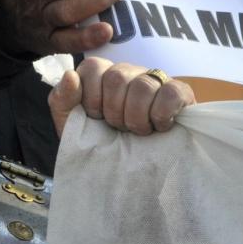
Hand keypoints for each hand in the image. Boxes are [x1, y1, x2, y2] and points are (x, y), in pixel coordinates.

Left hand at [48, 56, 195, 136]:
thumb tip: (71, 75)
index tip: (97, 119)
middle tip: (119, 130)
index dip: (92, 98)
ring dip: (137, 117)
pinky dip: (161, 114)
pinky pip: (170, 92)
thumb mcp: (70, 126)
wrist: (126, 176)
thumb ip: (62, 99)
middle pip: (118, 77)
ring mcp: (155, 80)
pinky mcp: (180, 92)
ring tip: (139, 133)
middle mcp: (128, 72)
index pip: (93, 67)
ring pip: (143, 85)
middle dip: (114, 112)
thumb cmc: (98, 146)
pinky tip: (160, 127)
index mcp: (101, 76)